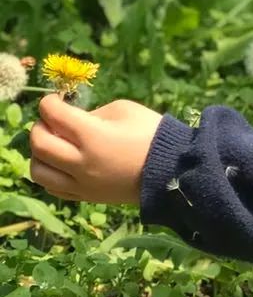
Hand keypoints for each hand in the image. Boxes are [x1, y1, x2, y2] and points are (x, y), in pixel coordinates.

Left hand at [30, 93, 163, 205]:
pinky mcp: (85, 197)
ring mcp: (80, 183)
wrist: (169, 169)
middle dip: (39, 126)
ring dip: (39, 154)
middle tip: (50, 120)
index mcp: (92, 135)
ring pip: (38, 171)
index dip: (48, 103)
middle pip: (39, 144)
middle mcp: (80, 162)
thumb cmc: (150, 132)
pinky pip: (52, 188)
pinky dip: (49, 173)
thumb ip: (92, 113)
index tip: (53, 100)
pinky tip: (60, 163)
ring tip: (52, 144)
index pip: (53, 115)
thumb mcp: (124, 110)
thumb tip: (70, 120)